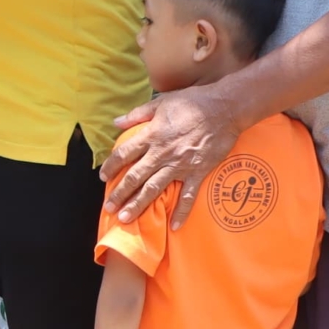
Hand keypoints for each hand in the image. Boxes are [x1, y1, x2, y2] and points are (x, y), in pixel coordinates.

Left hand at [104, 82, 247, 226]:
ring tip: (126, 218)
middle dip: (120, 194)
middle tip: (109, 208)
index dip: (111, 166)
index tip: (103, 177)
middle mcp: (162, 153)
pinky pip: (188, 196)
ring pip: (154, 189)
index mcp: (151, 135)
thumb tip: (116, 122)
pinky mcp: (198, 172)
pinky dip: (181, 212)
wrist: (225, 108)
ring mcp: (180, 165)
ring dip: (138, 205)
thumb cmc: (192, 102)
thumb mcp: (160, 102)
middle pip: (135, 177)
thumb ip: (137, 114)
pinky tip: (174, 226)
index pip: (124, 154)